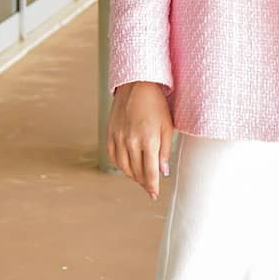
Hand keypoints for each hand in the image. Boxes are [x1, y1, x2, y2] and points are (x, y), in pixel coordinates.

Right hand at [107, 82, 174, 200]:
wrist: (136, 85)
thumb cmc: (156, 104)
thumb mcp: (168, 127)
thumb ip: (165, 151)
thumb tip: (163, 171)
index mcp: (148, 140)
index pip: (150, 172)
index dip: (152, 186)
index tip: (154, 194)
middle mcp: (131, 141)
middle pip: (136, 172)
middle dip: (144, 182)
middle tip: (149, 188)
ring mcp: (118, 138)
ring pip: (123, 167)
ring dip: (132, 176)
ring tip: (140, 179)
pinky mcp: (110, 133)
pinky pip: (113, 156)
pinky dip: (120, 165)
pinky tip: (127, 166)